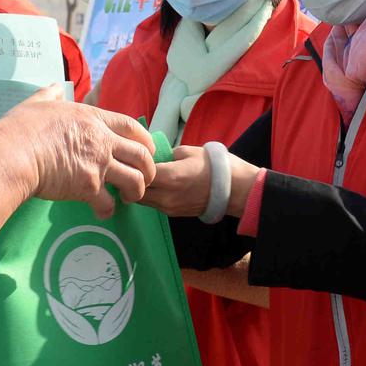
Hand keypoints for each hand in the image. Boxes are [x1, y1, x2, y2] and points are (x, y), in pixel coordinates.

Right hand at [0, 87, 156, 219]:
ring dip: (136, 191)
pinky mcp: (88, 187)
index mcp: (92, 118)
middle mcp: (101, 140)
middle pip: (142, 154)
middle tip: (144, 178)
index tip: (147, 150)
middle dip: (149, 168)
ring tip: (129, 198)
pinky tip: (102, 211)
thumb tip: (54, 87)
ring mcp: (97, 164)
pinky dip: (108, 210)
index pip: (131, 126)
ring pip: (135, 179)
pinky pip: (108, 202)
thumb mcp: (37, 103)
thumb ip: (50, 95)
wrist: (12, 154)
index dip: (145, 139)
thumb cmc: (20, 129)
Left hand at [142, 145, 261, 220]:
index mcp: (169, 177)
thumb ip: (166, 155)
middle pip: (135, 192)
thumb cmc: (213, 166)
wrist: (234, 189)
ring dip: (139, 190)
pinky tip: (154, 186)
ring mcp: (169, 207)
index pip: (138, 174)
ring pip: (142, 201)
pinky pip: (154, 205)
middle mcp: (166, 196)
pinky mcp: (174, 214)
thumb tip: (154, 157)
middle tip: (130, 170)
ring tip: (142, 178)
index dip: (131, 166)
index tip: (130, 158)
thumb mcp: (188, 151)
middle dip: (131, 181)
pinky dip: (150, 196)